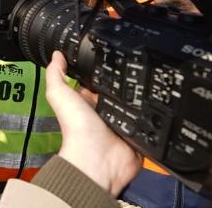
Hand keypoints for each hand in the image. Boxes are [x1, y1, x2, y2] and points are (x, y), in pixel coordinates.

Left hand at [45, 51, 140, 195]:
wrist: (97, 158)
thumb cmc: (77, 130)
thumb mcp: (60, 95)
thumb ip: (56, 74)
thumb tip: (56, 55)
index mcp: (88, 103)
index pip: (98, 82)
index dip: (103, 70)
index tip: (112, 53)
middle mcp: (105, 112)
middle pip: (119, 91)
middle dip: (127, 82)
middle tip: (136, 67)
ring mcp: (123, 123)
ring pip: (136, 105)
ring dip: (141, 98)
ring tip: (148, 83)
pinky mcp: (138, 134)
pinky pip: (149, 122)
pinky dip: (152, 115)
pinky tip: (155, 104)